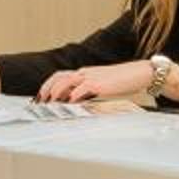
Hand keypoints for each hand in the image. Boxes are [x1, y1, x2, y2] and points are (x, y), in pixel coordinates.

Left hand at [38, 60, 152, 104]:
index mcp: (84, 72)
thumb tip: (77, 101)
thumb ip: (88, 91)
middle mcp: (84, 72)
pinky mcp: (98, 84)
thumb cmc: (123, 80)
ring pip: (64, 82)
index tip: (41, 97)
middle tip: (39, 103)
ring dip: (54, 94)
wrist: (139, 73)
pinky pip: (80, 90)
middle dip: (45, 90)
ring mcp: (90, 77)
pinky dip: (71, 98)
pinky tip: (68, 106)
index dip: (47, 85)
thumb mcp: (102, 85)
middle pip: (57, 78)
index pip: (59, 76)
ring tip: (49, 105)